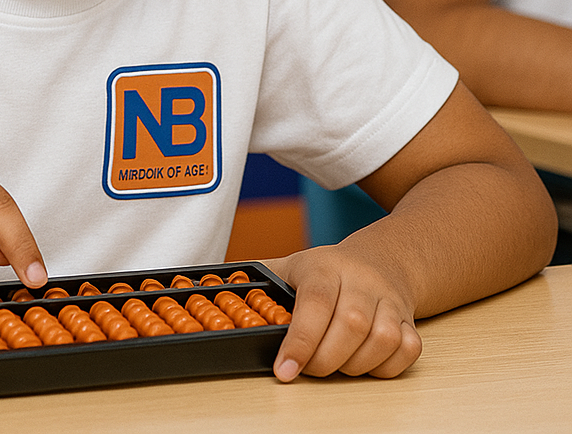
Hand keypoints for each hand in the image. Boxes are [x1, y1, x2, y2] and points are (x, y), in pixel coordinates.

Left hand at [263, 244, 421, 380]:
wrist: (382, 260)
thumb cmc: (327, 271)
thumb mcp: (291, 266)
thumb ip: (261, 280)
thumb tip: (219, 289)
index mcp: (324, 267)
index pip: (315, 303)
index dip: (299, 340)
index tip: (284, 370)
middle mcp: (360, 280)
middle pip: (350, 324)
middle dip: (325, 359)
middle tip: (307, 370)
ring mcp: (389, 301)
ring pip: (383, 339)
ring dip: (355, 365)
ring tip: (334, 365)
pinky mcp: (411, 321)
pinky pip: (407, 350)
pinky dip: (386, 367)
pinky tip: (364, 363)